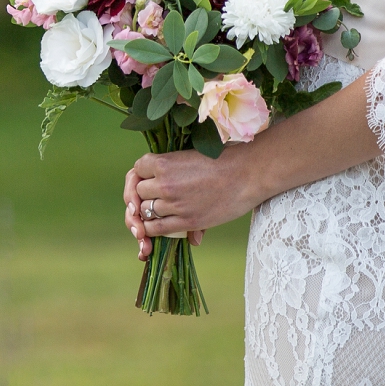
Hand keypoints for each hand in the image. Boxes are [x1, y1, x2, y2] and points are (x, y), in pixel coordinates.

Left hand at [123, 148, 250, 260]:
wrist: (246, 174)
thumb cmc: (223, 159)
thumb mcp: (191, 157)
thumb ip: (172, 169)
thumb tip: (158, 183)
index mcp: (164, 162)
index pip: (137, 170)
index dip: (142, 175)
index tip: (149, 178)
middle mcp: (165, 183)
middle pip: (139, 192)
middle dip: (144, 193)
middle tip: (155, 195)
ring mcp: (174, 204)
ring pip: (145, 210)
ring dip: (149, 211)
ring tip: (159, 210)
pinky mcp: (186, 221)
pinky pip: (156, 228)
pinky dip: (152, 228)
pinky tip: (157, 225)